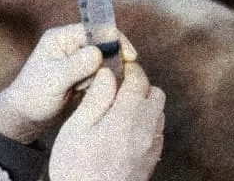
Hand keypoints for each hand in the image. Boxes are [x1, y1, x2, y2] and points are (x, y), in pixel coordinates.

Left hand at [0, 23, 136, 143]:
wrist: (24, 117)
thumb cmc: (32, 96)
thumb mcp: (53, 80)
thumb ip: (75, 66)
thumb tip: (98, 53)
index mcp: (62, 38)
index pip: (96, 30)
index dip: (115, 41)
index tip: (129, 57)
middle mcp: (71, 45)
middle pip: (105, 45)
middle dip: (113, 63)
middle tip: (112, 82)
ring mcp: (78, 61)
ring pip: (106, 63)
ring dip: (107, 77)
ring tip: (89, 92)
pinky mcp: (83, 76)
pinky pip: (102, 77)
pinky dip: (103, 86)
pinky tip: (92, 96)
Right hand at [49, 63, 164, 180]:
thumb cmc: (76, 168)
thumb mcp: (76, 129)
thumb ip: (96, 98)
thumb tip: (107, 73)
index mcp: (125, 118)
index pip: (139, 80)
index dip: (129, 68)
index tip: (118, 66)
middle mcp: (145, 130)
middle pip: (155, 93)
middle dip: (139, 84)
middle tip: (116, 88)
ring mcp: (152, 146)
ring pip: (158, 111)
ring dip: (143, 102)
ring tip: (118, 108)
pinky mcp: (152, 159)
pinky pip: (157, 129)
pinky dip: (145, 120)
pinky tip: (124, 128)